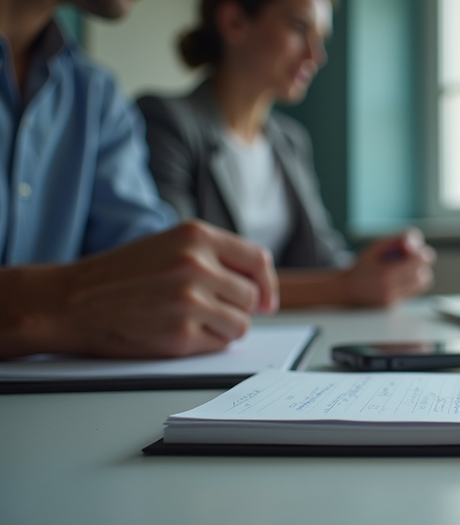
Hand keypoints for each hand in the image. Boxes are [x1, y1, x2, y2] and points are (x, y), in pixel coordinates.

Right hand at [27, 221, 277, 357]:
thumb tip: (260, 287)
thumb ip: (213, 256)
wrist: (70, 301)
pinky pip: (220, 344)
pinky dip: (206, 343)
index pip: (258, 260)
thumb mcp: (169, 245)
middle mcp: (197, 264)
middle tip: (206, 310)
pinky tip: (176, 332)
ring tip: (190, 320)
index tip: (267, 301)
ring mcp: (190, 300)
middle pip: (251, 297)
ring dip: (223, 328)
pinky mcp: (181, 334)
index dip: (267, 284)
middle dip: (236, 308)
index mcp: (196, 236)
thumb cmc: (120, 276)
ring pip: (241, 324)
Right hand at [338, 228, 435, 305]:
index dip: (419, 253)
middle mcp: (390, 290)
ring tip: (406, 268)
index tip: (412, 249)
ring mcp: (392, 300)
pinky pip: (413, 292)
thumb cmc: (361, 267)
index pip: (418, 262)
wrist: (346, 291)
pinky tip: (398, 278)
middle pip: (424, 275)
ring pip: (422, 285)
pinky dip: (411, 283)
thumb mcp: (375, 247)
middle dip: (421, 264)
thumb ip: (397, 240)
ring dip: (419, 274)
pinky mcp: (394, 306)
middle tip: (410, 258)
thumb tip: (417, 242)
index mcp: (386, 273)